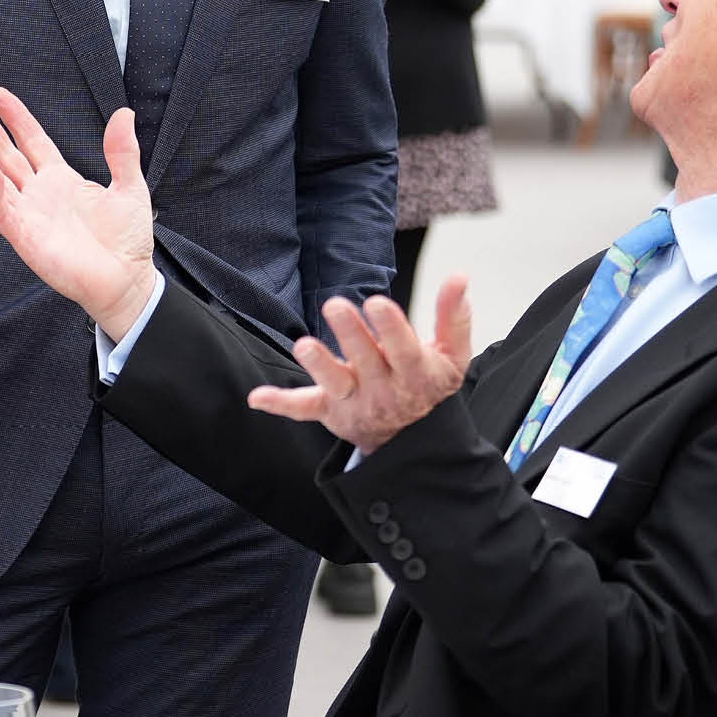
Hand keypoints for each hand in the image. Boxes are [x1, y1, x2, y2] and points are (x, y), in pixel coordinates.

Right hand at [0, 87, 156, 338]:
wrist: (126, 280)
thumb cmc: (127, 240)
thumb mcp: (130, 186)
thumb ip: (122, 150)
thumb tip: (124, 113)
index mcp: (61, 179)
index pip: (31, 140)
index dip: (15, 117)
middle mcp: (39, 193)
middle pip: (6, 153)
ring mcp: (29, 214)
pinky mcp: (25, 238)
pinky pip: (3, 211)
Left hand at [246, 276, 472, 452]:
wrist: (413, 441)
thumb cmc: (427, 385)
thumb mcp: (451, 355)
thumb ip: (453, 316)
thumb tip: (460, 275)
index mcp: (415, 374)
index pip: (404, 351)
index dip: (391, 328)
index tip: (377, 302)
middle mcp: (384, 390)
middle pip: (365, 361)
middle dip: (350, 334)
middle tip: (335, 304)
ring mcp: (354, 402)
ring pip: (334, 384)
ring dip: (318, 365)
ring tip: (304, 345)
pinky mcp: (328, 411)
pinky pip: (303, 409)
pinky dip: (281, 404)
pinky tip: (257, 398)